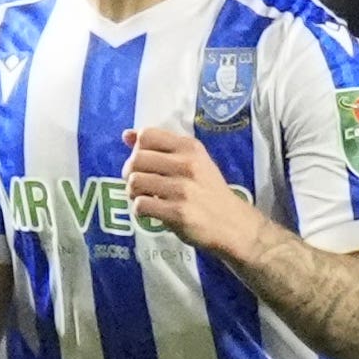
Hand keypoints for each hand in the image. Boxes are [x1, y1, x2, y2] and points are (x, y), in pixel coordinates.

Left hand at [119, 126, 257, 256]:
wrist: (232, 224)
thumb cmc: (209, 191)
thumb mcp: (193, 161)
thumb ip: (161, 147)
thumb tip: (126, 135)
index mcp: (189, 147)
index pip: (147, 134)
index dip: (137, 149)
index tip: (144, 163)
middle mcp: (186, 164)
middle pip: (136, 159)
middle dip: (130, 173)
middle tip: (139, 184)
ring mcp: (182, 189)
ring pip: (135, 181)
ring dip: (133, 192)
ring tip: (145, 197)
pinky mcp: (177, 212)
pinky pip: (141, 205)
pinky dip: (139, 210)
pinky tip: (150, 212)